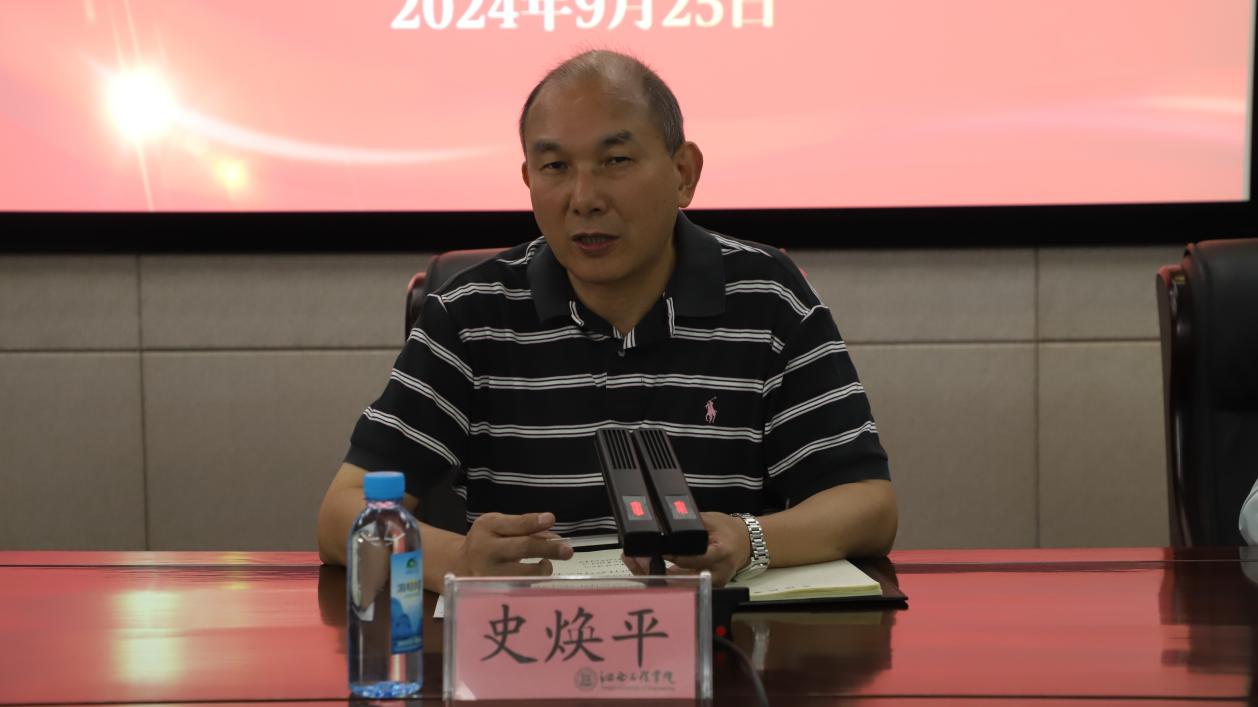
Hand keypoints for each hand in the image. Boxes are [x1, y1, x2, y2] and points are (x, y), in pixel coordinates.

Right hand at [453, 512, 573, 576]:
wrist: (461, 564)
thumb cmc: (487, 541)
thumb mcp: (498, 525)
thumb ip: (523, 527)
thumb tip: (555, 536)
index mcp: (487, 527)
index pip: (515, 524)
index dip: (533, 522)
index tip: (551, 519)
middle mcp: (485, 549)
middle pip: (522, 547)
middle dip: (548, 548)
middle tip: (567, 550)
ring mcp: (488, 573)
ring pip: (525, 572)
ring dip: (543, 568)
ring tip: (546, 564)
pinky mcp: (493, 590)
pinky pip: (521, 587)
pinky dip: (534, 580)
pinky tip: (536, 575)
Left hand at [621, 512, 751, 586]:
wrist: (746, 544)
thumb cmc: (729, 531)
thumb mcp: (712, 519)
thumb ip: (690, 521)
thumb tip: (665, 516)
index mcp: (720, 554)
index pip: (691, 558)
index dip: (670, 556)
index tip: (653, 550)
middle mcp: (715, 574)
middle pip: (680, 578)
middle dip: (654, 569)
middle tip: (634, 558)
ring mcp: (711, 585)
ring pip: (676, 585)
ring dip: (654, 574)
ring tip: (634, 561)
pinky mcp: (705, 588)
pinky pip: (680, 585)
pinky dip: (663, 577)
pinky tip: (646, 567)